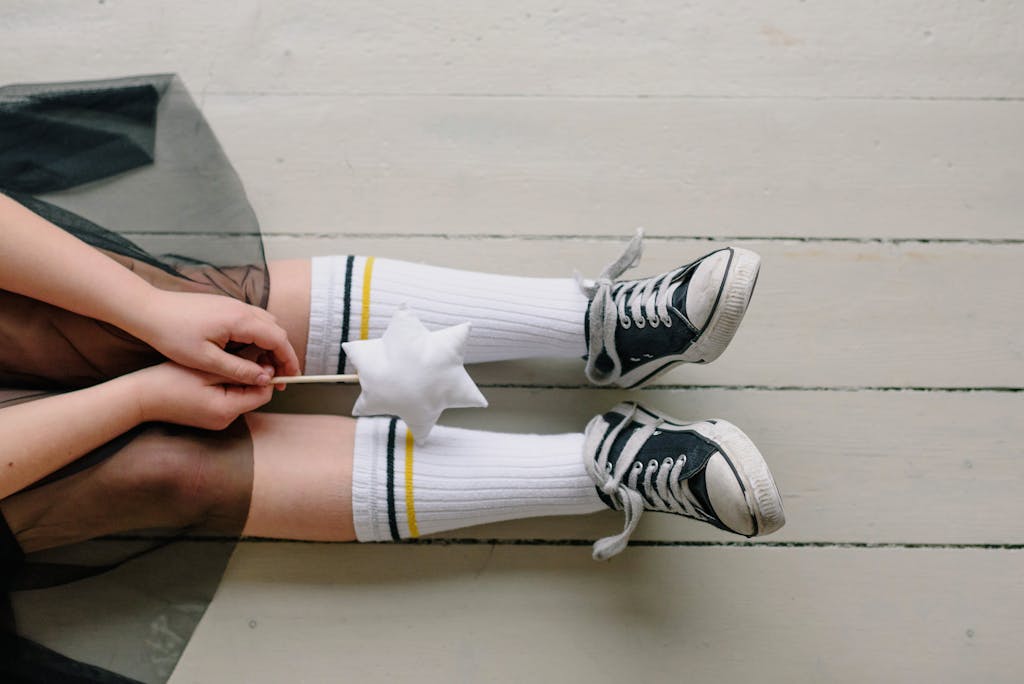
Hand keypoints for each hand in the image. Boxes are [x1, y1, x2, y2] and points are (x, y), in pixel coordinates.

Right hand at [132, 362, 274, 429]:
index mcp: (227, 409)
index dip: (266, 374)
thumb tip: (267, 369)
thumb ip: (239, 371)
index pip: (263, 394)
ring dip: (240, 379)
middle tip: (245, 352)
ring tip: (229, 358)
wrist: (140, 398)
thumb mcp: (207, 370)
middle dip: (253, 375)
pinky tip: (217, 371)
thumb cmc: (169, 381)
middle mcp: (226, 420)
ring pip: (242, 397)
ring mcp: (217, 421)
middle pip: (254, 396)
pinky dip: (228, 386)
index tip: (260, 354)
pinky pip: (228, 400)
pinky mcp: (210, 417)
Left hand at [134, 290, 300, 385]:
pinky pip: (253, 320)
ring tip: (265, 368)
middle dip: (283, 354)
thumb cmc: (173, 335)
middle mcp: (242, 308)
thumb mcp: (206, 360)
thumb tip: (264, 379)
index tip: (291, 378)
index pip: (278, 339)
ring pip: (266, 324)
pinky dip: (259, 336)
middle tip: (279, 377)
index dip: (289, 360)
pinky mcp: (225, 305)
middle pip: (277, 330)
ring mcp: (234, 304)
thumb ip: (238, 370)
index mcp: (240, 320)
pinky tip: (248, 352)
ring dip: (271, 345)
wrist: (148, 310)